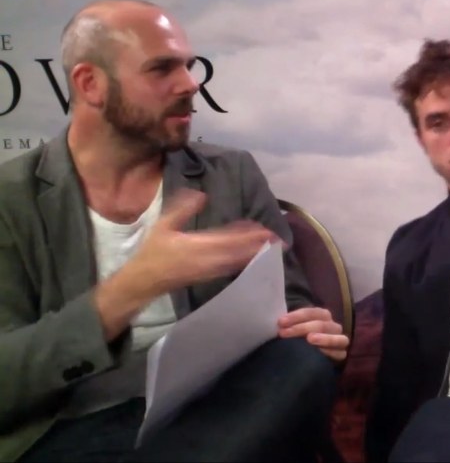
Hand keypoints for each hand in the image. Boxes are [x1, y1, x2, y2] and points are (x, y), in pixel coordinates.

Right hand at [96, 189, 276, 340]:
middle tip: (277, 239)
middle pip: (238, 252)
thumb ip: (182, 209)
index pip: (229, 239)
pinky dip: (242, 260)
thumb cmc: (152, 252)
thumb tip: (201, 194)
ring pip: (237, 261)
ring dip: (254, 253)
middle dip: (257, 245)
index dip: (248, 235)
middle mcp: (207, 260)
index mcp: (197, 246)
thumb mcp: (163, 226)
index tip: (263, 228)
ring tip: (270, 246)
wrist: (144, 281)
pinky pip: (230, 268)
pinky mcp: (209, 277)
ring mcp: (209, 270)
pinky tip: (251, 254)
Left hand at [278, 307, 349, 361]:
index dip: (296, 316)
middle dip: (301, 328)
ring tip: (310, 339)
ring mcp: (339, 340)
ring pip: (336, 336)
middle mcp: (333, 326)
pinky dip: (330, 352)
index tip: (280, 322)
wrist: (313, 354)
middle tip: (284, 333)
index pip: (311, 312)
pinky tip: (319, 353)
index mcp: (323, 315)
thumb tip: (278, 323)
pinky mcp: (341, 354)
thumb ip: (290, 324)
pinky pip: (339, 353)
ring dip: (323, 338)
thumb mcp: (295, 327)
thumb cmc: (301, 337)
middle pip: (321, 324)